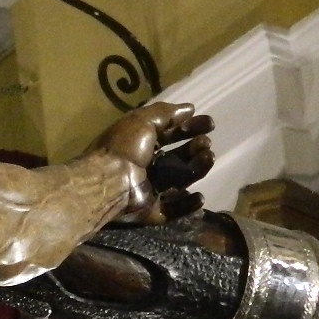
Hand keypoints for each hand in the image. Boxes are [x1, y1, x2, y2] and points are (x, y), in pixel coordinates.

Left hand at [86, 99, 213, 223]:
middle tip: (206, 144)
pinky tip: (199, 197)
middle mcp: (145, 165)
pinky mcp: (150, 210)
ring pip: (179, 180)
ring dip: (197, 169)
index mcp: (140, 144)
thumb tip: (189, 108)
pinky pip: (173, 210)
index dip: (189, 128)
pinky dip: (187, 205)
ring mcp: (148, 189)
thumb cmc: (124, 147)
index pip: (170, 135)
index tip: (210, 124)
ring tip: (208, 158)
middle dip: (195, 149)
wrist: (108, 181)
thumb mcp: (142, 121)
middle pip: (177, 158)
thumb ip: (166, 114)